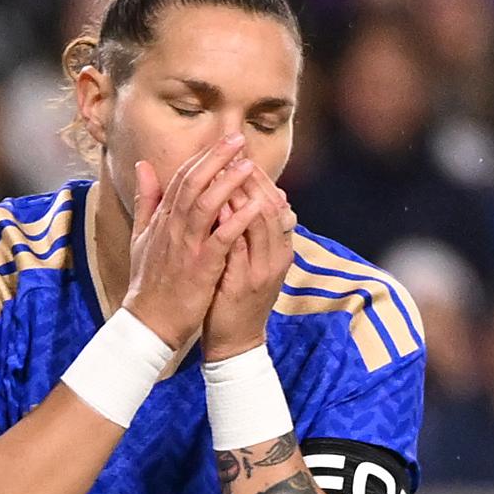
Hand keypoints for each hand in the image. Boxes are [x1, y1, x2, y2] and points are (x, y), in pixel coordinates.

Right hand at [121, 136, 261, 349]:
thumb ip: (146, 200)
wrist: (148, 322)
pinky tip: (254, 207)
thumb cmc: (148, 282)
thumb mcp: (140, 237)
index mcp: (161, 221)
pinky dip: (236, 221)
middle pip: (193, 184)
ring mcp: (185, 248)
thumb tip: (143, 165)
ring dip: (227, 183)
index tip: (222, 141)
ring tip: (248, 165)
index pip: (181, 180)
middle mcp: (172, 229)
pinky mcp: (200, 268)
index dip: (202, 158)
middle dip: (215, 159)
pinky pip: (220, 239)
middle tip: (238, 139)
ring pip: (206, 206)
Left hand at [203, 165, 295, 361]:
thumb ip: (247, 231)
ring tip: (225, 171)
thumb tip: (246, 199)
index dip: (256, 176)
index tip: (236, 154)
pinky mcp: (245, 283)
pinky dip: (232, 226)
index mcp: (276, 246)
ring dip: (244, 194)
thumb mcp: (245, 261)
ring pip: (261, 220)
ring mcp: (263, 268)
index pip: (271, 200)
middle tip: (232, 152)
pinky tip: (218, 209)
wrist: (233, 341)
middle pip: (270, 203)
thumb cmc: (234, 298)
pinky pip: (241, 247)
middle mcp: (276, 253)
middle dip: (251, 176)